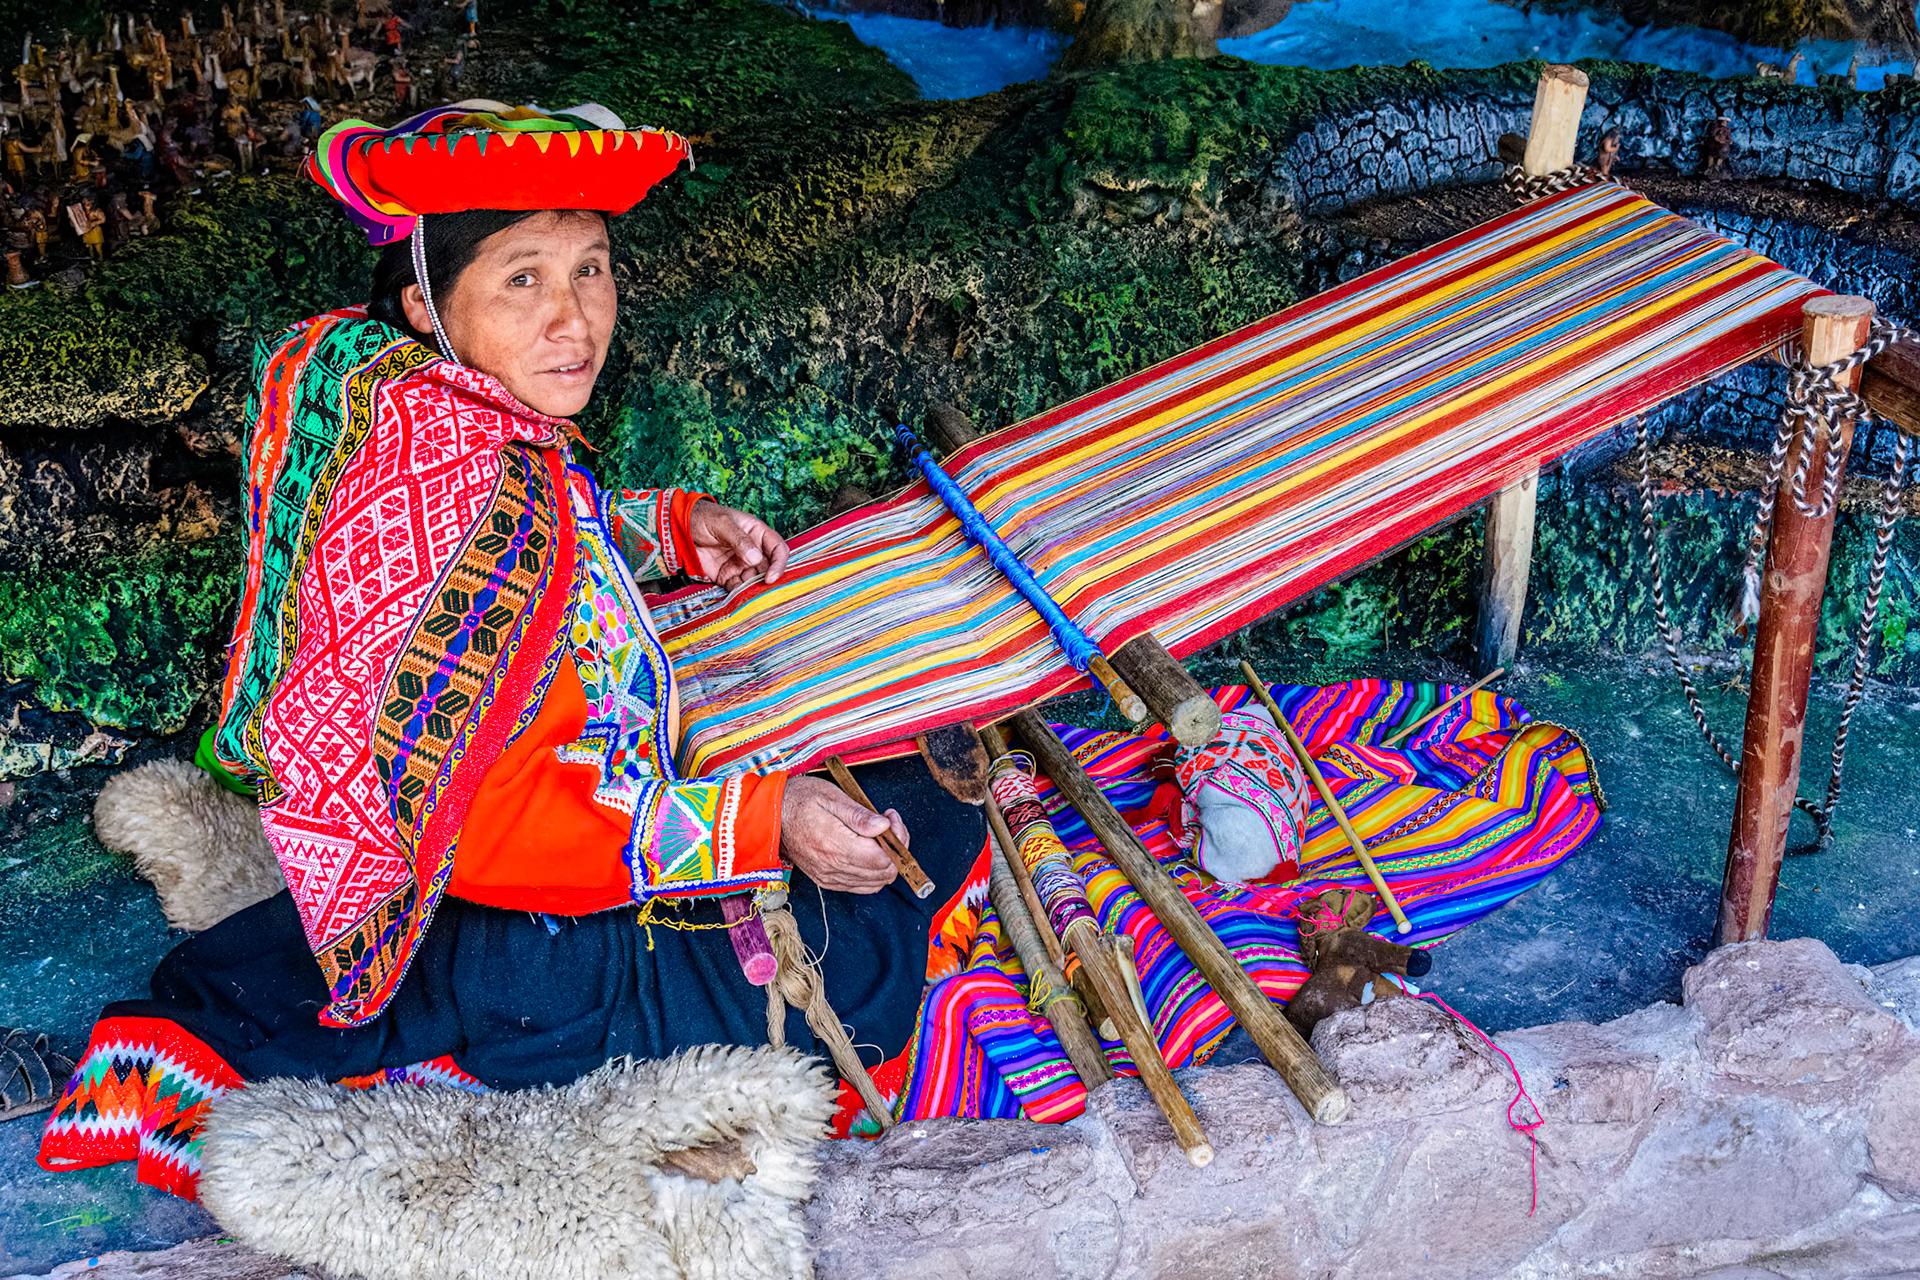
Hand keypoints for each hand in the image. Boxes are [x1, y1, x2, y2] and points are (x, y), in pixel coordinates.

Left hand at [688, 499, 788, 587]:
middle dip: (765, 581)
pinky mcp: (726, 576)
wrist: (680, 527)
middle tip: (760, 591)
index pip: (778, 550)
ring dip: (752, 590)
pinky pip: (736, 588)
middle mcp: (752, 551)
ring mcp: (740, 565)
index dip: (778, 564)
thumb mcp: (723, 523)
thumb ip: (739, 540)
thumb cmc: (704, 517)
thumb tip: (755, 558)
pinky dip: (737, 595)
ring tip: (747, 597)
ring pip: (753, 581)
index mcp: (757, 534)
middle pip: (767, 569)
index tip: (770, 577)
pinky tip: (735, 598)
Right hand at [778, 774, 906, 894]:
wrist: (771, 816)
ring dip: (886, 861)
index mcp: (835, 845)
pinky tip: (868, 850)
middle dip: (895, 849)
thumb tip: (884, 826)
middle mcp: (833, 867)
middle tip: (887, 825)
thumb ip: (859, 815)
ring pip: (876, 883)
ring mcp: (830, 877)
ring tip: (878, 836)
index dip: (896, 839)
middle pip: (884, 873)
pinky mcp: (827, 880)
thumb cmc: (799, 801)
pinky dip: (873, 872)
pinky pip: (862, 886)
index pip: (883, 858)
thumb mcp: (830, 796)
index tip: (889, 818)